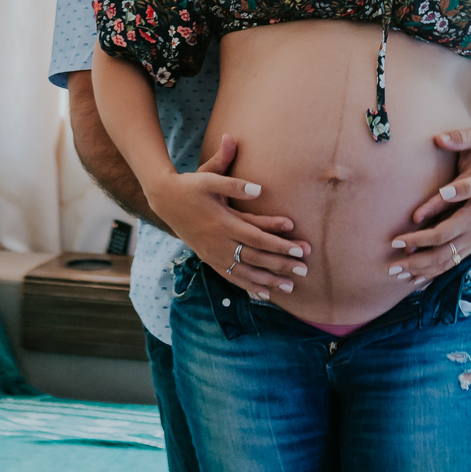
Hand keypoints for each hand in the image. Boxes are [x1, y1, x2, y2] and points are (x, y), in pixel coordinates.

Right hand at [150, 135, 310, 299]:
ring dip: (269, 280)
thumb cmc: (191, 186)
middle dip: (281, 264)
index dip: (279, 244)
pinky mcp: (209, 259)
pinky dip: (248, 286)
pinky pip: (231, 276)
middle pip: (255, 257)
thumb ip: (234, 184)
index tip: (300, 248)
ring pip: (245, 271)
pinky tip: (264, 293)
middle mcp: (219, 242)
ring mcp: (213, 254)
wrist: (165, 200)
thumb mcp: (209, 178)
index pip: (257, 237)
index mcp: (223, 222)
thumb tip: (258, 188)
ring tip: (291, 287)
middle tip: (305, 269)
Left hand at [386, 134, 470, 284]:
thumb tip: (443, 192)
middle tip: (390, 269)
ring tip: (399, 276)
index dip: (417, 240)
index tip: (395, 241)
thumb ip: (464, 186)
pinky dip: (435, 272)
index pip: (439, 236)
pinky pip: (451, 264)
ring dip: (422, 272)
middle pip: (439, 257)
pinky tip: (420, 278)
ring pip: (445, 264)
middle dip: (414, 264)